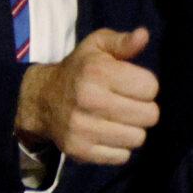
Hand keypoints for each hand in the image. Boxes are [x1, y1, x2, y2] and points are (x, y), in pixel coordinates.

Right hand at [15, 27, 159, 165]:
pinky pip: (122, 156)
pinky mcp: (80, 151)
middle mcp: (89, 100)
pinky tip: (108, 133)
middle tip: (129, 103)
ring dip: (133, 129)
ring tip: (120, 119)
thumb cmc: (79, 69)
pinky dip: (120, 147)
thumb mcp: (98, 46)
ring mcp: (83, 128)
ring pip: (138, 138)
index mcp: (97, 72)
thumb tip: (143, 35)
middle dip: (144, 109)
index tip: (133, 84)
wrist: (42, 99)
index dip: (146, 85)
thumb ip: (123, 42)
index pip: (151, 87)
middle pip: (149, 116)